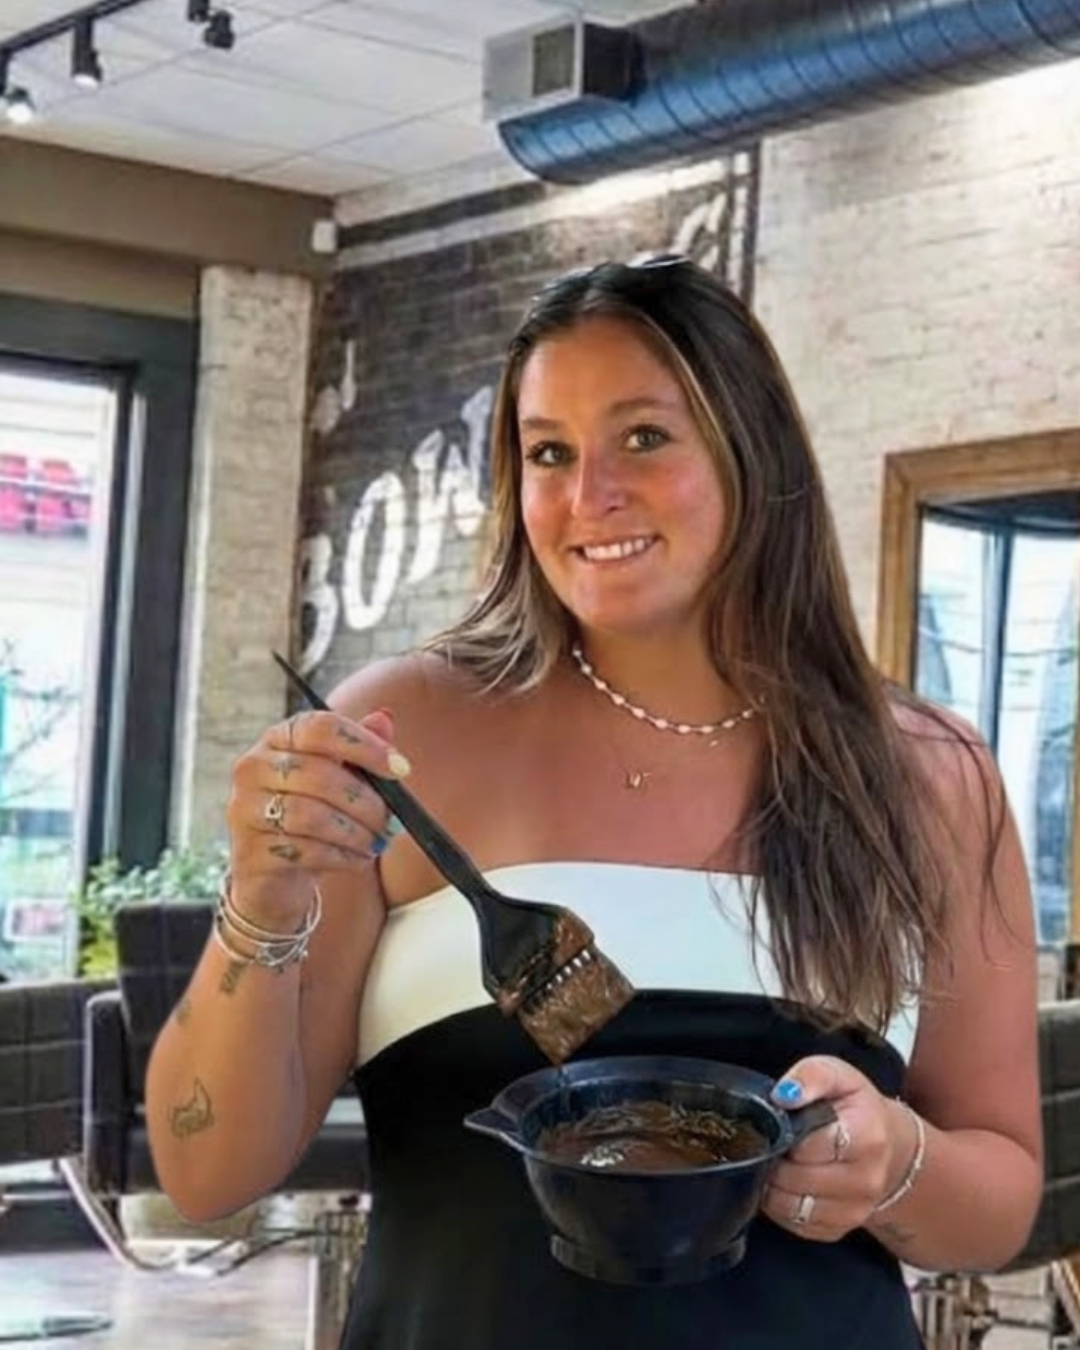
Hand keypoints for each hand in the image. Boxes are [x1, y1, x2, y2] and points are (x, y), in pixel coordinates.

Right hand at [225, 707, 409, 928]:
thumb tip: (384, 719)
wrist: (274, 870)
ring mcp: (245, 809)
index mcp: (279, 738)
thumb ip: (360, 749)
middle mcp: (253, 767)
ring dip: (356, 832)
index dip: (365, 746)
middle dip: (367, 802)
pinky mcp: (250, 851)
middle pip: (320, 775)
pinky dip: (342, 856)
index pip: (321, 727)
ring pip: (312, 816)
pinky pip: (306, 851)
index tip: (401, 769)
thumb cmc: (313, 814)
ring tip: (375, 841)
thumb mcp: (339, 777)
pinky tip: (356, 858)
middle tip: (392, 821)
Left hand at [761, 1055, 914, 1241]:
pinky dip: (780, 1205)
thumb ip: (811, 1075)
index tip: (783, 1122)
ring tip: (776, 1161)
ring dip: (772, 1185)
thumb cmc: (857, 1108)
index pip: (810, 1144)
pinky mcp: (838, 1230)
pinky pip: (794, 1224)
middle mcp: (866, 1180)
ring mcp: (855, 1211)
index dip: (786, 1133)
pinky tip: (785, 1183)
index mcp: (867, 1136)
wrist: (888, 1147)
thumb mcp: (838, 1076)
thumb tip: (783, 1095)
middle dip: (776, 1159)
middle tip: (773, 1142)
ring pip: (792, 1207)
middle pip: (797, 1178)